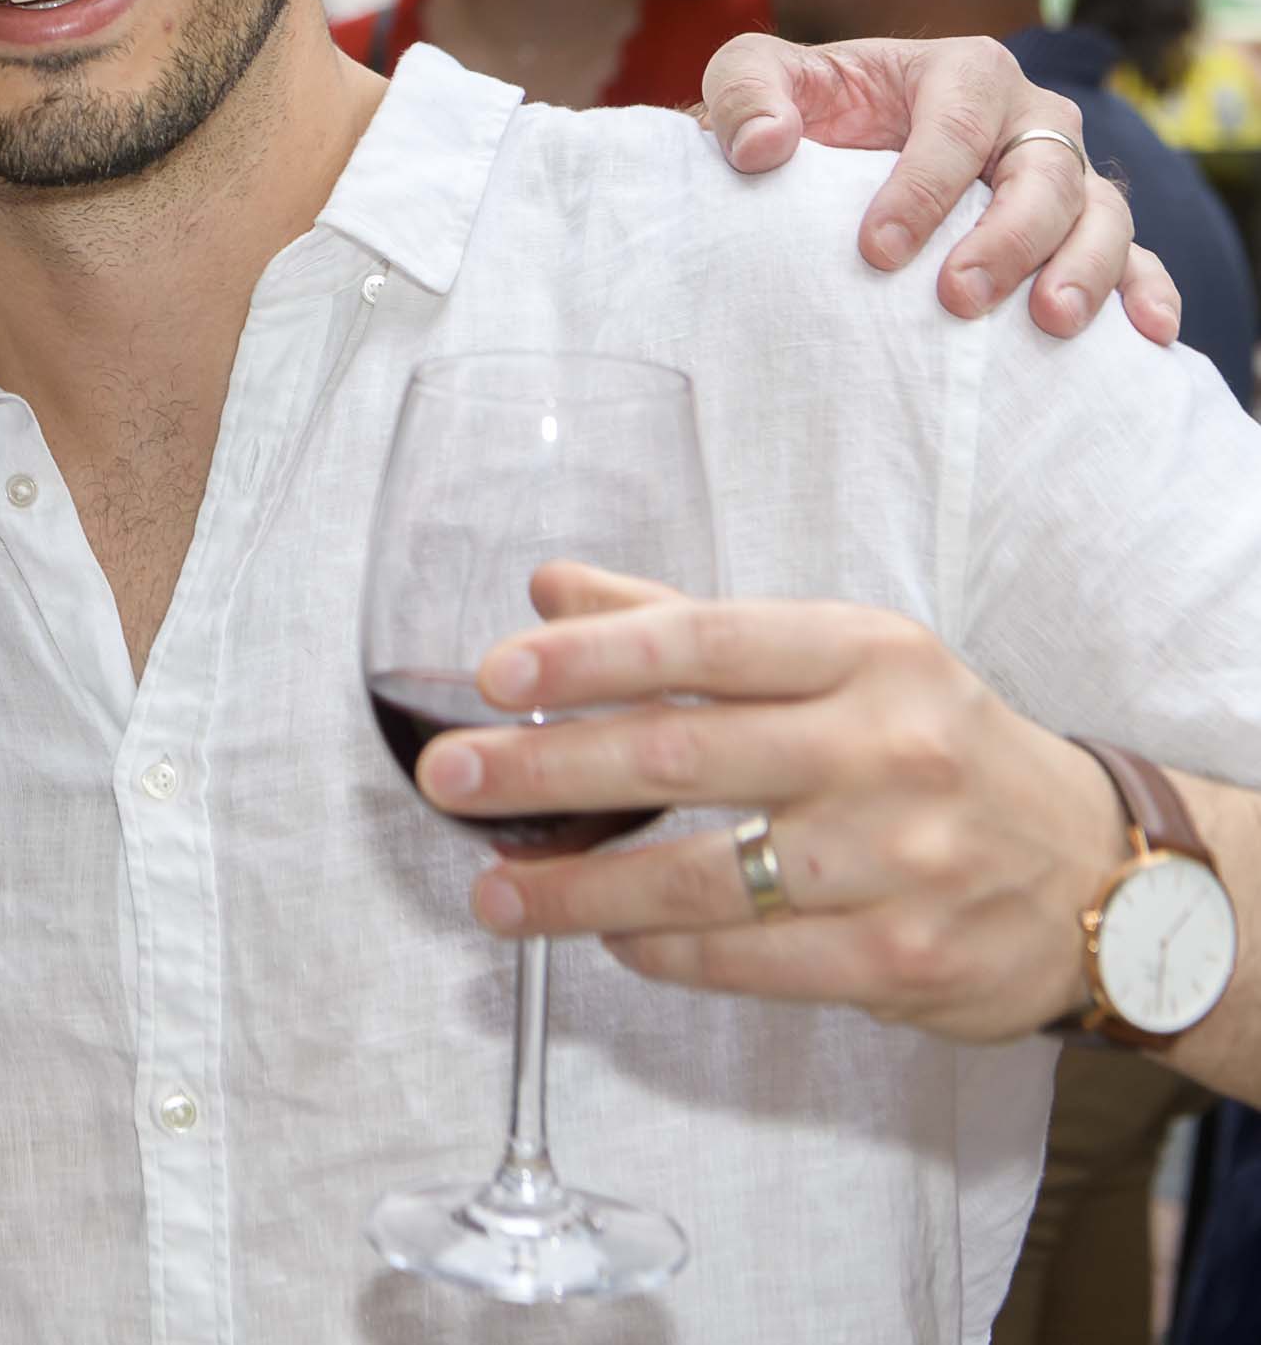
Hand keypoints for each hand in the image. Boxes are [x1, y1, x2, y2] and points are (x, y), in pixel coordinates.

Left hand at [420, 563, 1125, 1042]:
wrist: (1099, 875)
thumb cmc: (935, 748)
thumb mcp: (837, 659)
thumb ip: (686, 626)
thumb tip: (549, 589)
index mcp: (865, 653)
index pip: (703, 641)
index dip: (590, 657)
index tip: (494, 674)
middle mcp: (885, 748)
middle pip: (682, 756)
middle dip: (545, 770)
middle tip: (450, 779)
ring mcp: (898, 860)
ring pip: (698, 876)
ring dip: (576, 889)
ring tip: (490, 890)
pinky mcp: (901, 960)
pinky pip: (746, 960)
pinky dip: (659, 951)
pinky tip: (604, 939)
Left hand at [698, 32, 1170, 346]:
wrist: (831, 152)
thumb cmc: (802, 108)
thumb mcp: (755, 77)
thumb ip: (745, 94)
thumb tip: (760, 147)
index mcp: (963, 72)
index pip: (957, 127)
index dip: (922, 189)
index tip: (877, 250)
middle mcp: (1029, 119)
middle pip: (1044, 174)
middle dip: (1008, 237)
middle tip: (958, 298)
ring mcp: (1064, 175)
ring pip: (1101, 214)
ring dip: (1085, 267)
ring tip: (1053, 321)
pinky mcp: (1080, 229)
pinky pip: (1135, 256)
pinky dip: (1146, 291)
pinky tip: (1144, 335)